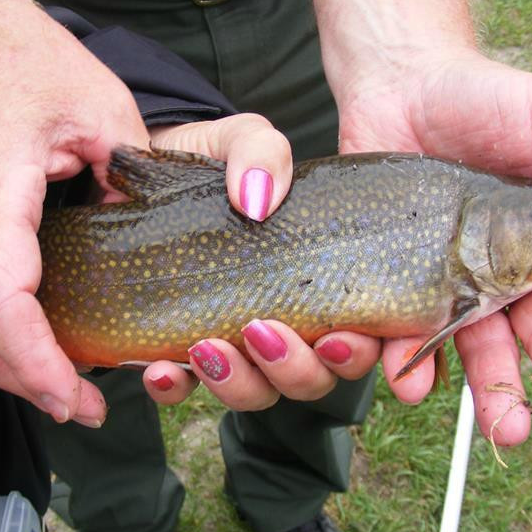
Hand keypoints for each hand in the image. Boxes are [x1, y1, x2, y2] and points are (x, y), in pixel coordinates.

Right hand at [0, 0, 150, 427]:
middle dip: (28, 384)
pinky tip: (31, 343)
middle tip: (87, 408)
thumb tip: (145, 239)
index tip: (81, 397)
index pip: (0, 307)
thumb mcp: (103, 107)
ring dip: (5, 368)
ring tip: (63, 389)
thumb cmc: (24, 55)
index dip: (38, 365)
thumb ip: (130, 178)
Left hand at [139, 116, 382, 408]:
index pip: (373, 330)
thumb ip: (262, 152)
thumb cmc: (212, 160)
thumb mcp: (243, 139)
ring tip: (210, 346)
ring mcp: (236, 340)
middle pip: (317, 377)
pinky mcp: (178, 347)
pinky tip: (162, 368)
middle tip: (269, 331)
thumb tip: (258, 202)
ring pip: (259, 392)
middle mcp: (290, 321)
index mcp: (324, 279)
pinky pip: (185, 389)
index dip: (393, 360)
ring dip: (242, 382)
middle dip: (300, 370)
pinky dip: (177, 387)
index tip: (360, 350)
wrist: (138, 167)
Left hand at [335, 47, 531, 443]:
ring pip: (483, 345)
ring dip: (495, 390)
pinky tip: (415, 381)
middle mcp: (514, 265)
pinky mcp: (405, 280)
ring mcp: (459, 277)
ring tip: (506, 427)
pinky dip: (415, 363)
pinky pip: (414, 331)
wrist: (397, 85)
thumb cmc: (482, 95)